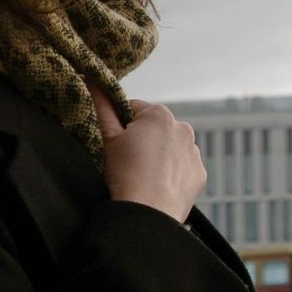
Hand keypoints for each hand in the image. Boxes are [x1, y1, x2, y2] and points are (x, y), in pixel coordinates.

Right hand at [98, 94, 203, 221]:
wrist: (147, 213)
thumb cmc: (124, 174)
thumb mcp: (108, 137)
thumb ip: (102, 105)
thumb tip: (92, 79)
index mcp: (159, 114)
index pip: (133, 110)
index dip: (120, 126)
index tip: (116, 145)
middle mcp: (183, 128)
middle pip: (154, 128)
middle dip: (142, 140)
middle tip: (127, 163)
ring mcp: (194, 151)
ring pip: (169, 148)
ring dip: (158, 156)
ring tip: (143, 176)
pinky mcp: (199, 174)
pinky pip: (182, 168)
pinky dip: (171, 174)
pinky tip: (157, 186)